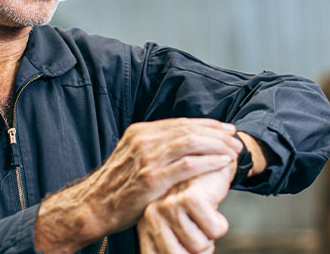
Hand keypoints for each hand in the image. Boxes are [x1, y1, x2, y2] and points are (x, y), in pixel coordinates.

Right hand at [34, 118, 239, 252]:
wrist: (94, 206)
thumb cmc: (117, 186)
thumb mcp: (133, 156)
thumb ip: (154, 147)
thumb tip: (182, 143)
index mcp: (140, 132)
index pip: (181, 123)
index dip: (207, 125)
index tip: (225, 129)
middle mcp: (144, 141)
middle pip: (189, 130)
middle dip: (216, 134)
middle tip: (235, 139)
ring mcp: (146, 159)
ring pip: (190, 144)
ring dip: (216, 146)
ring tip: (232, 151)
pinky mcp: (151, 179)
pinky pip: (187, 166)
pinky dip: (208, 162)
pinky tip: (221, 163)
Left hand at [138, 159, 236, 253]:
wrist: (208, 165)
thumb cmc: (193, 201)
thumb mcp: (178, 227)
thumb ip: (172, 246)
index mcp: (145, 225)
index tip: (188, 245)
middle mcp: (152, 215)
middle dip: (197, 248)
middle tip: (199, 229)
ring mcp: (169, 205)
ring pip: (199, 246)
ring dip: (209, 235)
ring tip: (203, 213)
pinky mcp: (191, 198)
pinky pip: (214, 231)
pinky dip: (220, 223)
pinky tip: (212, 204)